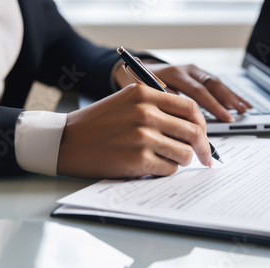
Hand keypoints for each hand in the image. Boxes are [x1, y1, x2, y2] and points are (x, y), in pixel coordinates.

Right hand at [57, 84, 212, 178]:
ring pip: (184, 153)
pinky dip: (165, 171)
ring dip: (181, 160)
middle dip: (203, 149)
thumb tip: (191, 126)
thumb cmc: (96, 124)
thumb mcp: (126, 101)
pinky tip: (152, 167)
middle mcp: (146, 112)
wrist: (65, 141)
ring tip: (167, 160)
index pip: (190, 107)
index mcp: (145, 94)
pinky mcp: (138, 158)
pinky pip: (169, 169)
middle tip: (204, 159)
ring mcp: (142, 135)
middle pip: (193, 131)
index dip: (202, 124)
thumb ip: (157, 107)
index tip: (204, 137)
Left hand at [115, 62, 251, 122]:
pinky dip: (228, 95)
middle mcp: (185, 70)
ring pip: (215, 83)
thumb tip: (179, 132)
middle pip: (208, 85)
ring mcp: (193, 71)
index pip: (194, 92)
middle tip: (231, 118)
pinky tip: (240, 104)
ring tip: (243, 109)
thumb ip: (161, 109)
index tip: (218, 122)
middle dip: (221, 103)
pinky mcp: (198, 75)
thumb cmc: (139, 90)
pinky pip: (216, 85)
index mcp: (172, 75)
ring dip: (230, 97)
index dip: (209, 107)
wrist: (134, 70)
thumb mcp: (144, 97)